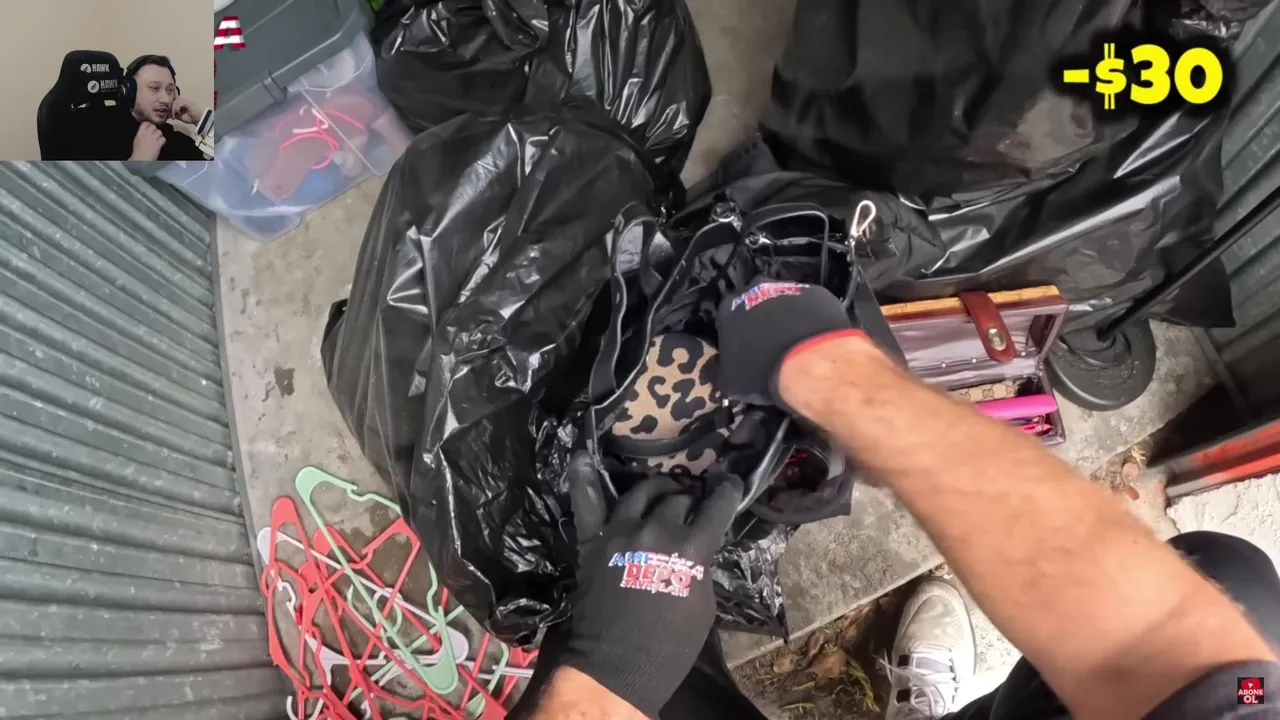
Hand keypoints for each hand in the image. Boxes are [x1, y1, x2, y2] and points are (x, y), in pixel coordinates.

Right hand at [129, 122, 165, 160]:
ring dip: (159, 135)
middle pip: (154, 126)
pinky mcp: (159, 144)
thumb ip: (142, 133)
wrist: (141, 159)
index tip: (150, 127)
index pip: (146, 123)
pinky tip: (160, 143)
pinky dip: (163, 141)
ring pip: (159, 132)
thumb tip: (147, 129)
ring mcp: (153, 139)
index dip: (149, 124)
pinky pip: (163, 139)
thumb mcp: (137, 139)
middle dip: (155, 129)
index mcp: (140, 132)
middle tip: (154, 134)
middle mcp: (147, 134)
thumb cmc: (138, 150)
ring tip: (157, 139)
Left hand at [171, 97, 202, 124]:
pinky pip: (179, 103)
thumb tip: (168, 114)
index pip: (173, 103)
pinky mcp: (187, 103)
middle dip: (171, 109)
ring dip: (173, 109)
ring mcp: (185, 101)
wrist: (199, 120)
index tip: (169, 115)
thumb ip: (175, 114)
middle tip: (172, 116)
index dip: (170, 108)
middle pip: (173, 102)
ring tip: (174, 116)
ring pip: (175, 102)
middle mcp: (183, 101)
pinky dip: (177, 108)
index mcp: (181, 104)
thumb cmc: (191, 118)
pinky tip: (178, 113)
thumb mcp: (180, 117)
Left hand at [540, 454, 741, 717]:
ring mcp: (620, 530)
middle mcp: (657, 529)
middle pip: (677, 498)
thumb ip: (700, 563)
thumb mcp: (703, 601)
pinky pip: (586, 501)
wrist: (619, 664)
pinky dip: (585, 476)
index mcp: (691, 548)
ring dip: (655, 490)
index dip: (726, 491)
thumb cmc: (671, 643)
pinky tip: (585, 456)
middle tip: (690, 506)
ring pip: (641, 492)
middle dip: (687, 500)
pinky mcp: (593, 539)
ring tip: (660, 493)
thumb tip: (698, 544)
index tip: (729, 483)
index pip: (716, 506)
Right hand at [715, 281, 866, 405]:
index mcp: (730, 308)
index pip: (728, 320)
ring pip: (786, 305)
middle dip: (763, 326)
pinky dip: (812, 321)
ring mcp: (790, 289)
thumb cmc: (764, 370)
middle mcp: (756, 290)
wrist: (808, 361)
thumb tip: (724, 374)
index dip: (737, 338)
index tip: (745, 354)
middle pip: (757, 307)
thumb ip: (725, 370)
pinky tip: (815, 342)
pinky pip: (812, 307)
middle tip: (772, 352)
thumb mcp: (732, 381)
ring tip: (797, 350)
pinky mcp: (819, 293)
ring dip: (789, 321)